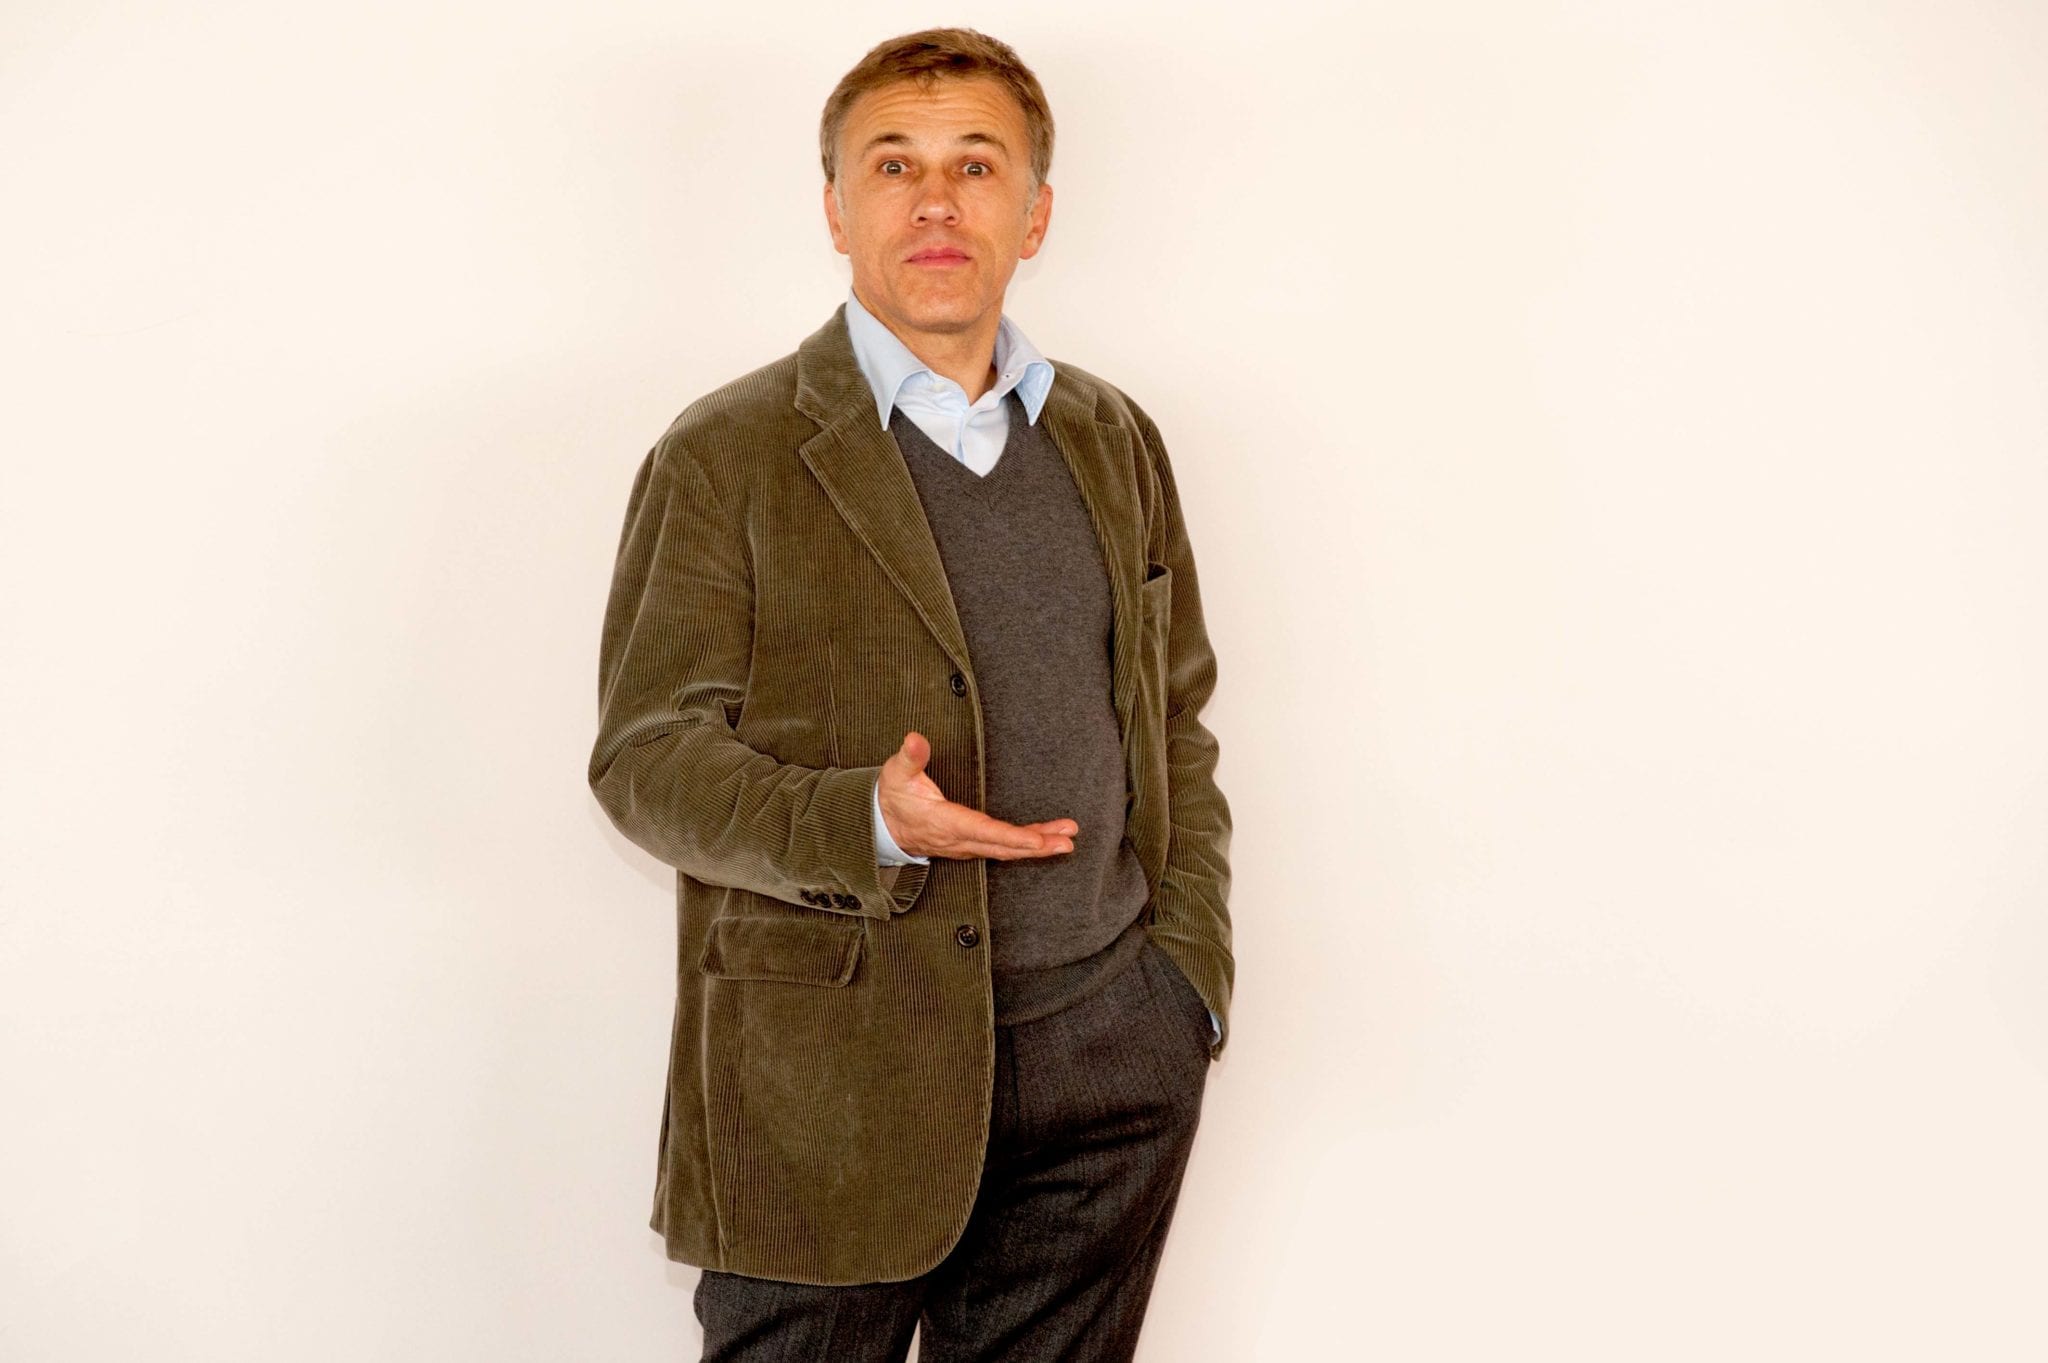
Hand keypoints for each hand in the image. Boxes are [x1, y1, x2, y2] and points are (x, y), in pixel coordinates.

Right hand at [878, 731, 1076, 860]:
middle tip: (1067, 841)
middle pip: (1003, 847)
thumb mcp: (896, 773)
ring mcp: (966, 845)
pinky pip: (1001, 849)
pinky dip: (1025, 846)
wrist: (881, 825)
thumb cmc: (892, 796)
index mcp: (945, 822)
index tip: (1037, 840)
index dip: (1011, 837)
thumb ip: (910, 757)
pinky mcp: (971, 844)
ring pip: (1005, 850)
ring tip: (1066, 842)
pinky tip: (1046, 841)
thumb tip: (916, 738)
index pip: (983, 831)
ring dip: (1037, 847)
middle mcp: (959, 839)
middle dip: (1036, 845)